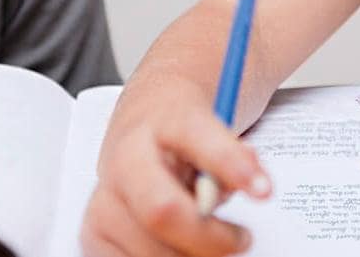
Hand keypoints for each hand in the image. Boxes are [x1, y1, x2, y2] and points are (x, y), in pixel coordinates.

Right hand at [80, 93, 272, 256]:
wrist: (144, 116)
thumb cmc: (184, 126)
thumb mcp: (216, 122)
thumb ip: (235, 154)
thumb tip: (253, 185)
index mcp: (163, 121)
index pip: (196, 136)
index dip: (231, 164)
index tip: (264, 190)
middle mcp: (126, 158)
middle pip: (162, 211)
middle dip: (207, 238)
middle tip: (240, 240)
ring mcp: (105, 196)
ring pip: (146, 249)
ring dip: (188, 254)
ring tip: (208, 240)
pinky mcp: (95, 230)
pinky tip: (176, 250)